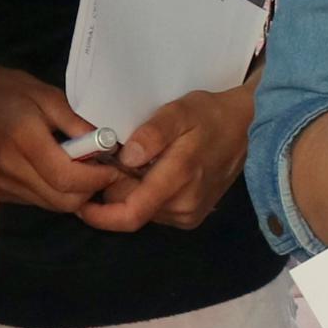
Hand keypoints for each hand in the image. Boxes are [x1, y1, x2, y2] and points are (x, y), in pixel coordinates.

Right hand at [0, 65, 121, 212]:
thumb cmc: (5, 90)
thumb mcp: (45, 95)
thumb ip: (76, 122)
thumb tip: (107, 145)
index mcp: (24, 140)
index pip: (67, 177)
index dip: (97, 178)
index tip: (113, 167)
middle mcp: (10, 170)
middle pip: (62, 201)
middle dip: (89, 190)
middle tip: (100, 169)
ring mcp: (1, 185)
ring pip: (51, 205)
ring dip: (73, 193)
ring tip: (78, 168)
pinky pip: (35, 201)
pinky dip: (53, 193)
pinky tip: (54, 172)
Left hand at [82, 81, 252, 233]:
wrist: (247, 127)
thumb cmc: (209, 115)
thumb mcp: (180, 111)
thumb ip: (153, 133)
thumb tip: (127, 157)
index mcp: (178, 181)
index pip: (130, 214)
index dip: (100, 215)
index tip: (80, 202)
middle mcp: (183, 207)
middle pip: (130, 210)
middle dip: (112, 190)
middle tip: (106, 162)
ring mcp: (189, 214)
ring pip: (142, 210)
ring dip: (129, 191)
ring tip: (131, 162)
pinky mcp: (191, 216)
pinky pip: (155, 210)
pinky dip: (145, 194)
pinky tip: (149, 172)